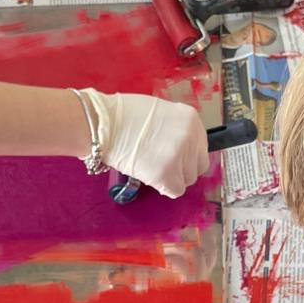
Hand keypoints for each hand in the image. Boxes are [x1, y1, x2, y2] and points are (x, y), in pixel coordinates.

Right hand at [83, 90, 208, 198]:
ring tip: (151, 167)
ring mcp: (180, 156)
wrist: (102, 124)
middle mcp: (191, 137)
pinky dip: (164, 187)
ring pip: (187, 179)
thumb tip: (180, 144)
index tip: (173, 156)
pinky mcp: (167, 174)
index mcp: (191, 119)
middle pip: (199, 165)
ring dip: (172, 177)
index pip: (201, 146)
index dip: (187, 154)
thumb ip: (176, 128)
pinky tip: (150, 176)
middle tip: (163, 165)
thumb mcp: (160, 112)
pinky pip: (175, 190)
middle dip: (183, 167)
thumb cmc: (123, 115)